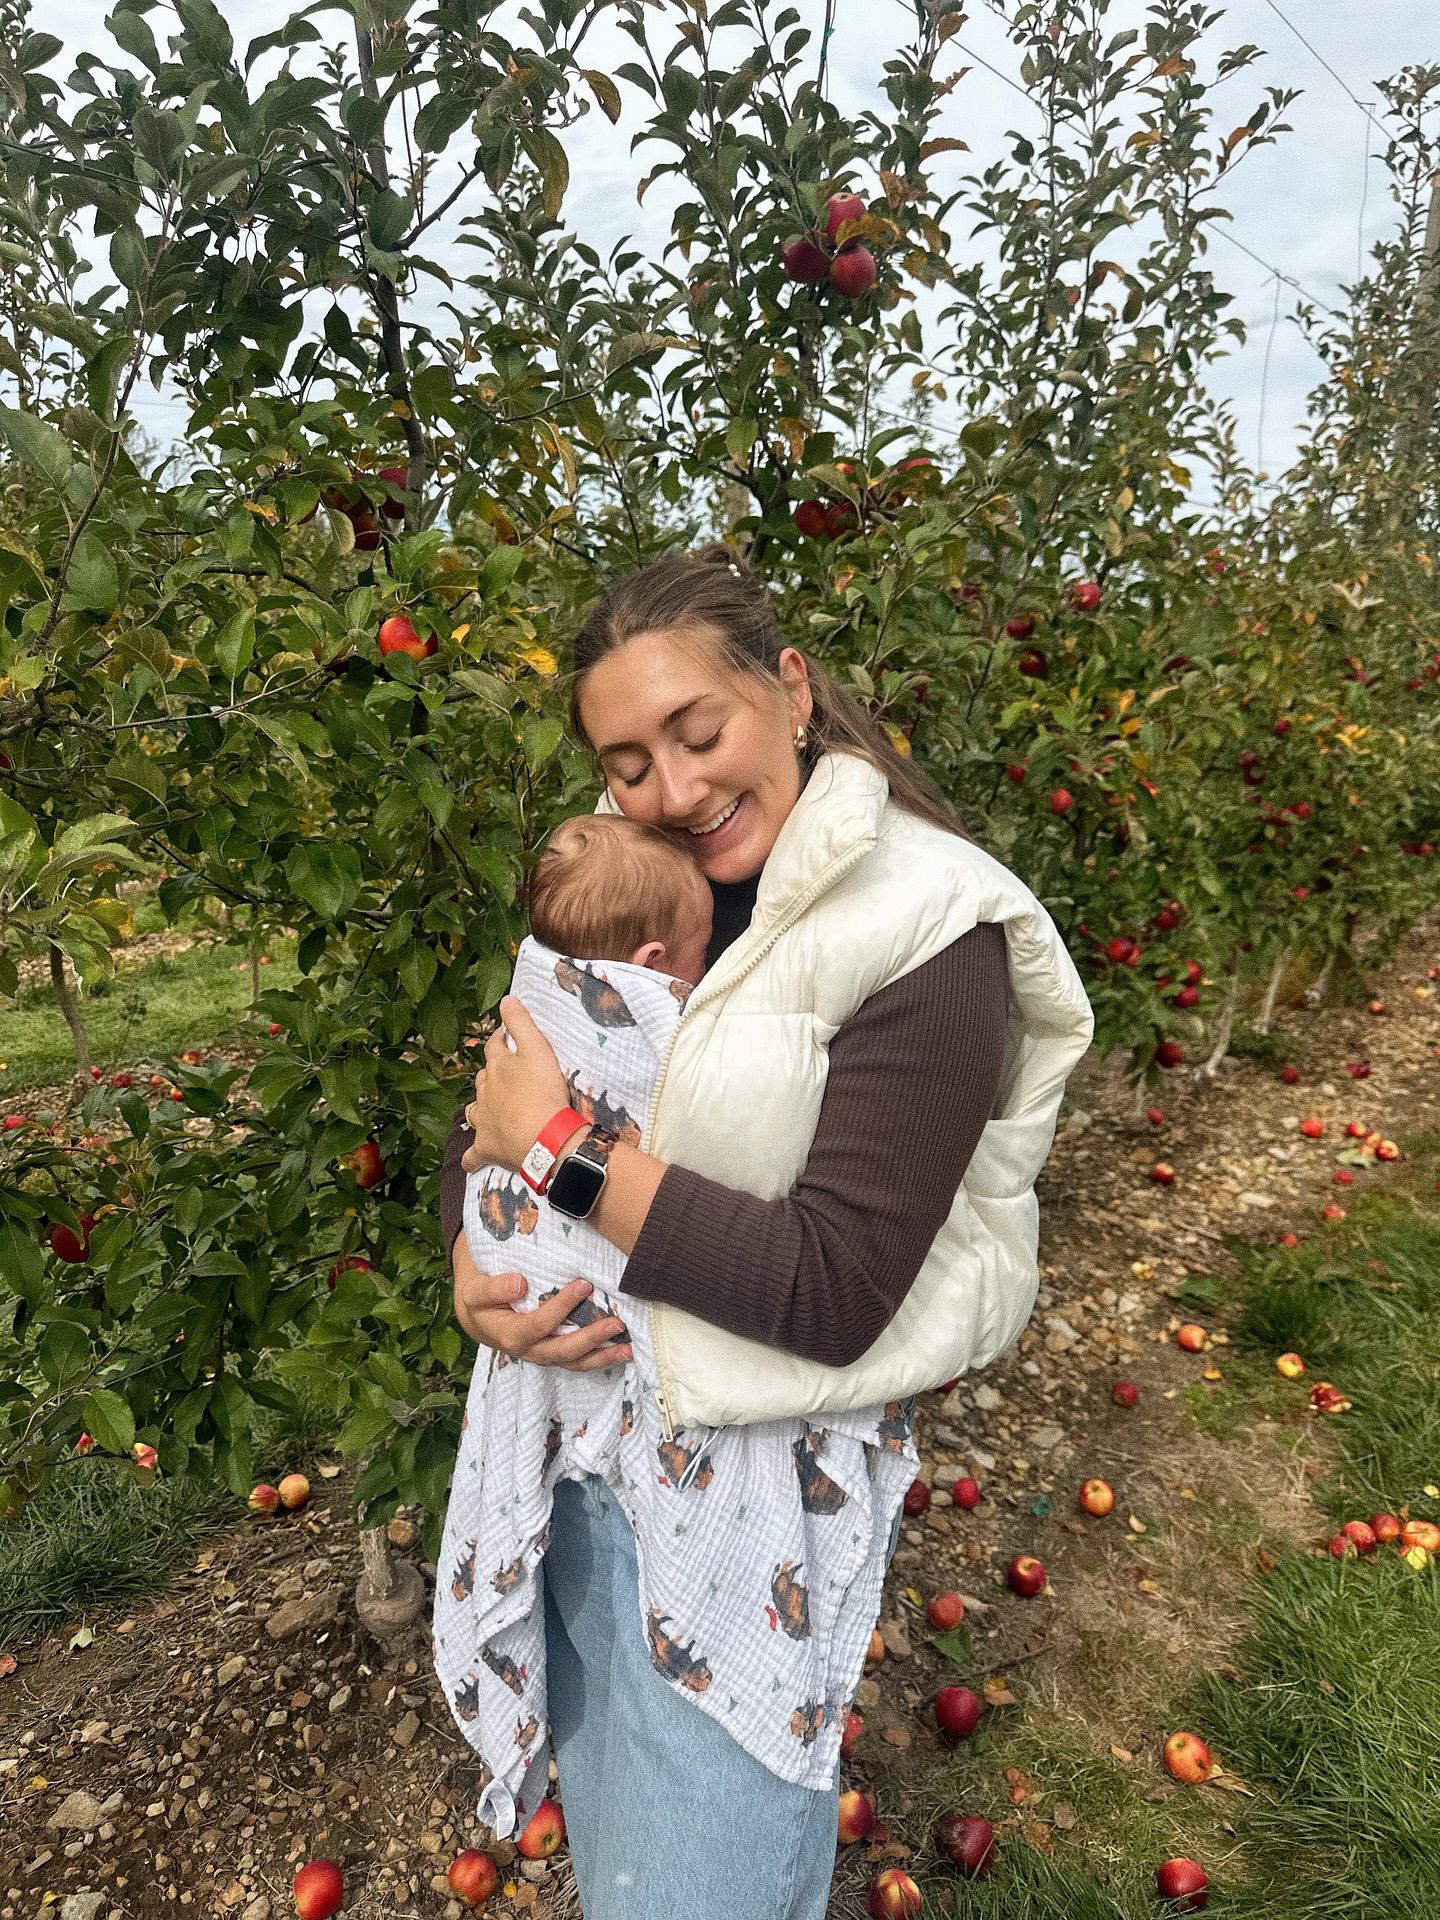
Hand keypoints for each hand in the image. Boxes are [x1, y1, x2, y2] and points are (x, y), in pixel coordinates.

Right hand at [453, 1234, 632, 1370]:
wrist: (481, 1319)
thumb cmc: (481, 1300)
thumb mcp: (475, 1291)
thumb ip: (492, 1288)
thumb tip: (519, 1283)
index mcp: (510, 1335)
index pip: (538, 1325)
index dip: (561, 1307)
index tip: (583, 1284)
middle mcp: (530, 1351)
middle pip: (562, 1351)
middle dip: (590, 1338)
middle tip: (616, 1323)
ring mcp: (544, 1355)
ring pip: (575, 1362)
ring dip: (602, 1357)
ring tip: (628, 1349)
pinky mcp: (555, 1354)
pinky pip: (579, 1361)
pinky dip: (600, 1358)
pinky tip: (622, 1351)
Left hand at [461, 994, 570, 1174]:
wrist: (545, 1137)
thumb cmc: (544, 1093)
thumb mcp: (538, 1049)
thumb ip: (521, 1023)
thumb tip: (506, 999)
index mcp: (497, 1068)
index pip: (493, 1047)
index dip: (499, 1040)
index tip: (506, 1038)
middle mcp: (485, 1093)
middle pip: (483, 1078)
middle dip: (491, 1074)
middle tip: (507, 1075)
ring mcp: (483, 1121)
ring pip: (475, 1110)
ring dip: (481, 1107)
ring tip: (491, 1108)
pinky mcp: (487, 1148)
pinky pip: (474, 1155)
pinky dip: (473, 1156)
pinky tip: (473, 1159)